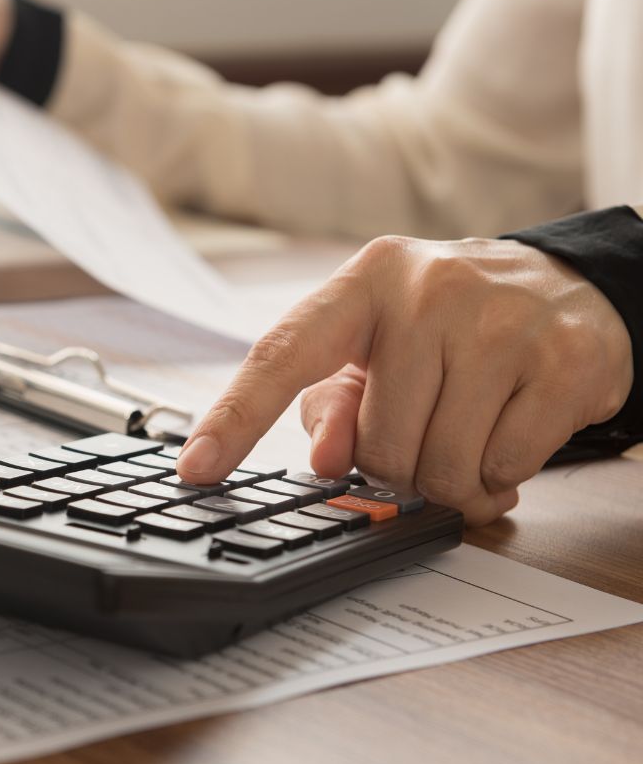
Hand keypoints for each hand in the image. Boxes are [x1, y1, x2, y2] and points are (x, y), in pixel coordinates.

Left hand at [174, 235, 633, 524]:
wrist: (568, 288)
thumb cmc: (449, 328)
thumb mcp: (376, 351)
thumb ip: (332, 403)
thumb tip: (327, 461)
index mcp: (364, 282)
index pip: (282, 355)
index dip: (234, 419)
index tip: (195, 468)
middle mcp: (429, 290)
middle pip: (379, 443)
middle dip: (399, 466)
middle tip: (424, 435)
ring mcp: (502, 321)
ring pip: (444, 465)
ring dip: (453, 480)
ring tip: (468, 439)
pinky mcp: (565, 360)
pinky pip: (507, 467)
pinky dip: (502, 476)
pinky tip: (508, 438)